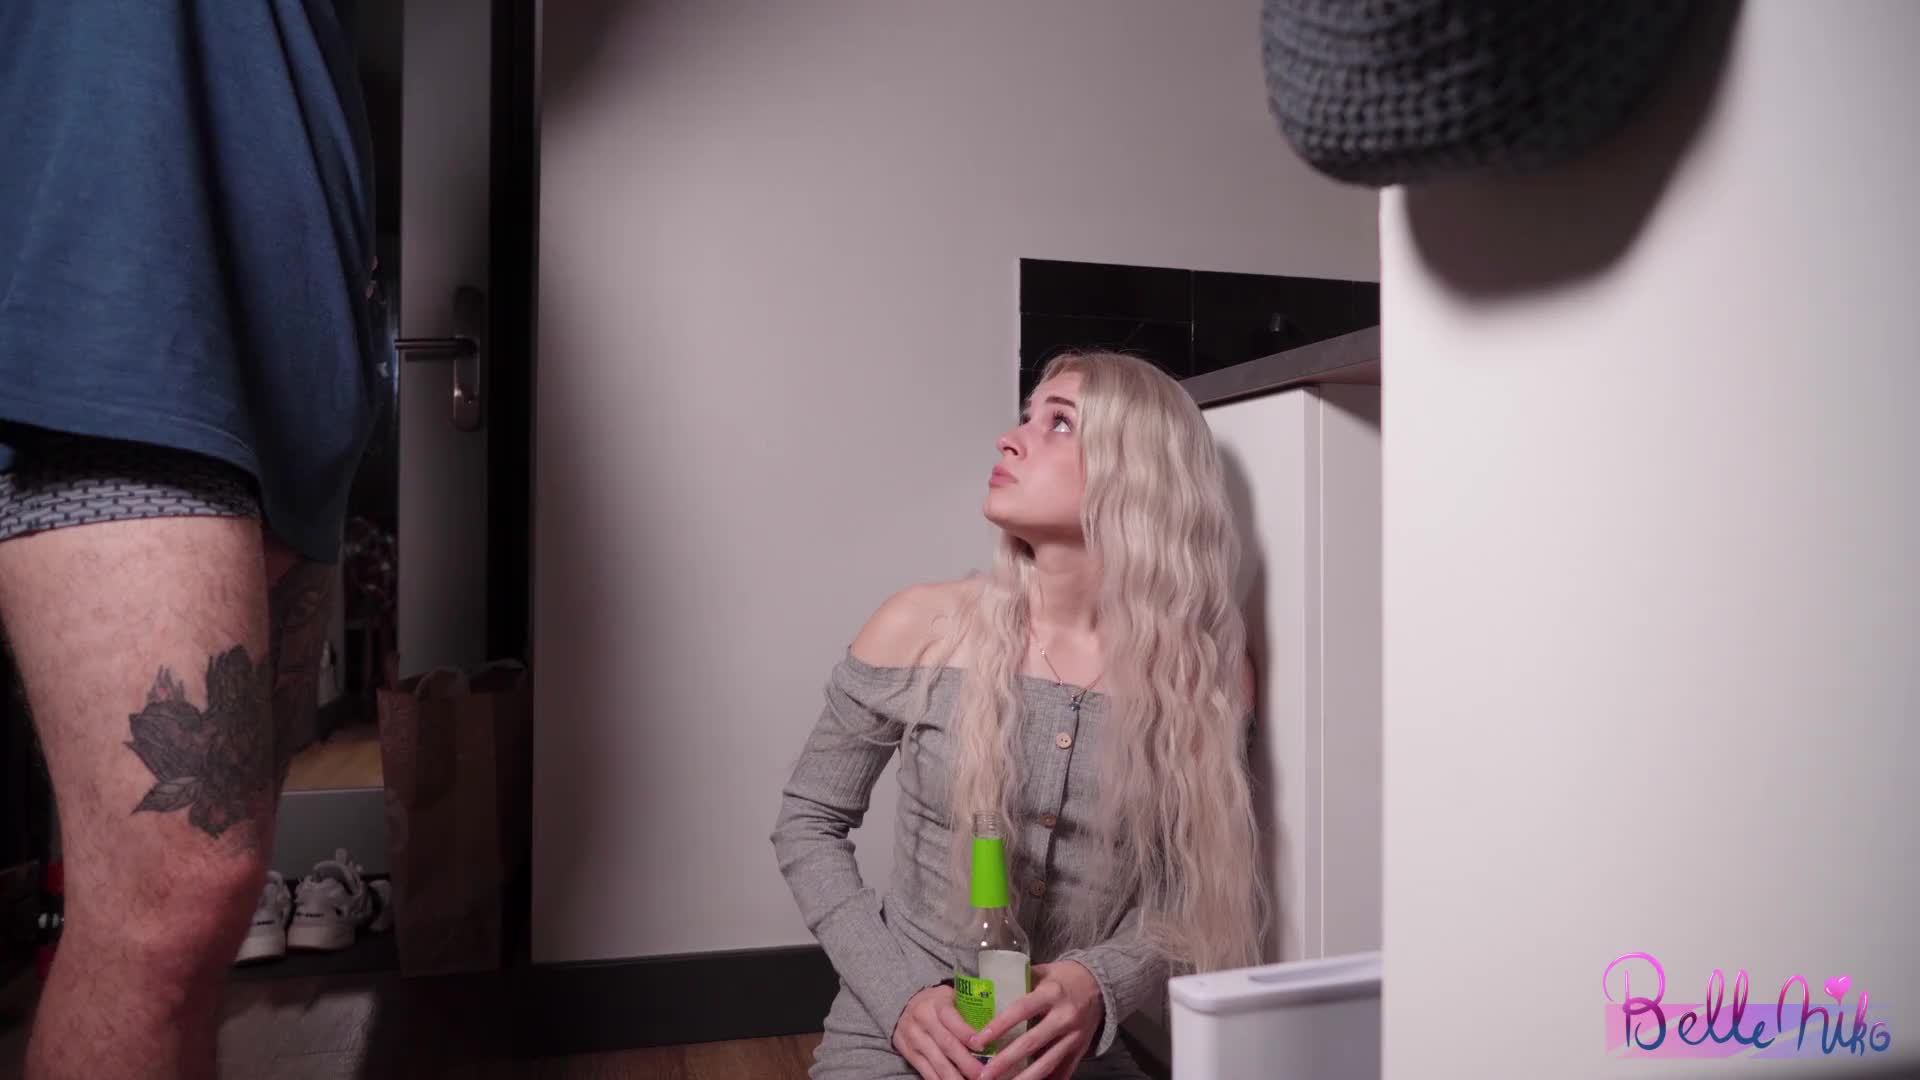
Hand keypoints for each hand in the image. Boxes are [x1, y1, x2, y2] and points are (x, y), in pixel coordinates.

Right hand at [892, 984, 984, 1079]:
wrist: (904, 1007)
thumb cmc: (938, 1003)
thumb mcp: (951, 997)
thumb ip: (968, 1010)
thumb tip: (994, 1030)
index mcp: (937, 1004)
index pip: (952, 1019)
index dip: (966, 1034)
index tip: (982, 1047)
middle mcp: (923, 1020)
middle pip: (946, 1044)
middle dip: (965, 1063)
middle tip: (982, 1075)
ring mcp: (914, 1039)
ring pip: (936, 1062)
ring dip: (954, 1077)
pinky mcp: (909, 1054)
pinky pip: (925, 1071)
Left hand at [972, 961, 1103, 1079]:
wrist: (1101, 985)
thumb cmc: (1065, 977)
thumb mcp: (1044, 971)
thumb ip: (1019, 980)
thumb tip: (988, 990)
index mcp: (1051, 993)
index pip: (1020, 1010)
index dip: (999, 1026)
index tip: (979, 1041)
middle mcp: (1064, 1016)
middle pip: (1031, 1043)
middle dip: (1005, 1061)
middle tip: (984, 1074)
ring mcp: (1074, 1036)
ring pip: (1047, 1063)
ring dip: (1024, 1078)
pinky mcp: (1081, 1049)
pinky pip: (1063, 1071)